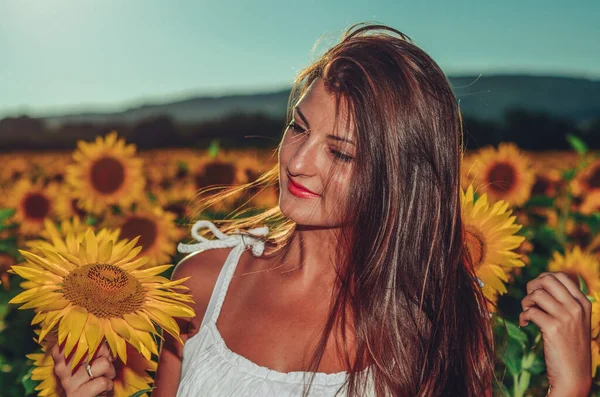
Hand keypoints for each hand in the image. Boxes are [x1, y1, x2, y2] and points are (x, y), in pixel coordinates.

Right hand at [51, 338, 115, 396]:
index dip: (96, 340)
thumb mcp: (91, 358)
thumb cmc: (92, 376)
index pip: (79, 336)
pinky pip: (103, 382)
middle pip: (94, 346)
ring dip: (110, 371)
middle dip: (106, 354)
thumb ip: (94, 345)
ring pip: (103, 363)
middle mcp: (61, 367)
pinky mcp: (78, 395)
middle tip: (103, 364)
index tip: (97, 350)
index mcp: (61, 355)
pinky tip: (102, 389)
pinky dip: (109, 385)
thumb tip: (106, 335)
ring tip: (104, 377)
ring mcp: (68, 382)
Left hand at [519, 271, 591, 396]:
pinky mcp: (553, 328)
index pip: (560, 276)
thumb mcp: (575, 320)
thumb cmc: (569, 345)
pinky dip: (522, 316)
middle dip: (532, 286)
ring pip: (536, 294)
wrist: (573, 374)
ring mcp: (566, 317)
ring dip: (525, 302)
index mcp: (583, 302)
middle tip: (530, 300)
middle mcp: (576, 307)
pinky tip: (524, 324)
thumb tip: (541, 281)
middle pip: (547, 279)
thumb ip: (564, 301)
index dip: (542, 279)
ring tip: (527, 313)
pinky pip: (530, 311)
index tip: (537, 291)